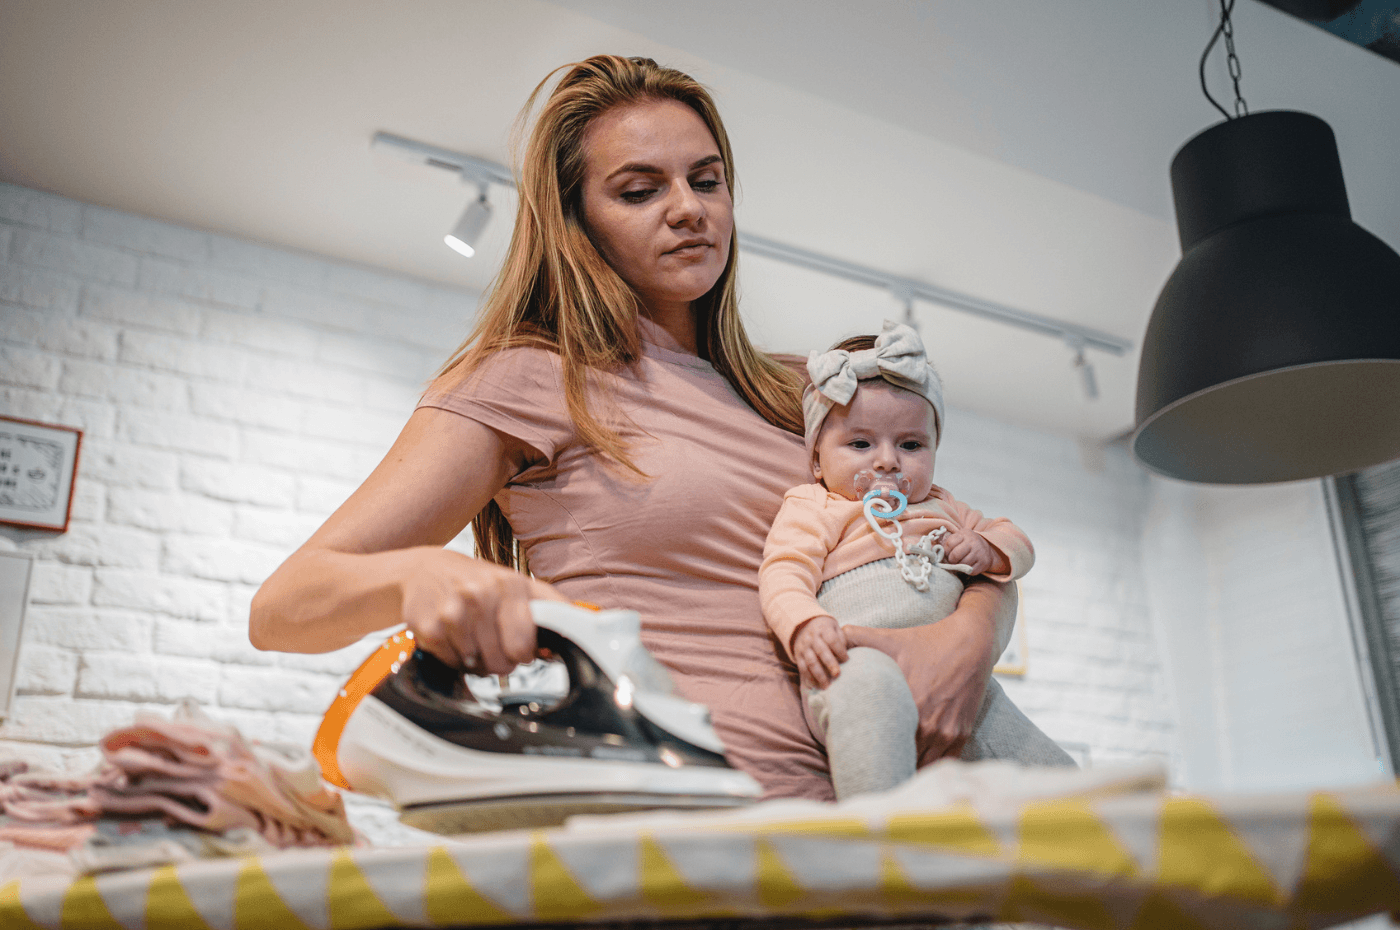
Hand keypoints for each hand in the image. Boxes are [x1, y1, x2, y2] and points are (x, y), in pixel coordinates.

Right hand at [398, 547, 566, 674]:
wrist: (425, 570)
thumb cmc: (479, 582)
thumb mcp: (518, 585)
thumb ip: (551, 607)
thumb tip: (585, 627)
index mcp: (510, 586)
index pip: (524, 644)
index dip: (525, 654)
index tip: (521, 648)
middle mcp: (481, 596)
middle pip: (502, 662)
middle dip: (499, 660)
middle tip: (491, 641)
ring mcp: (452, 611)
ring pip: (476, 665)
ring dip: (474, 659)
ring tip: (470, 635)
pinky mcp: (428, 626)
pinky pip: (451, 663)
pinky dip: (452, 657)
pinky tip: (451, 636)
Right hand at [791, 615, 848, 688]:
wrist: (804, 625)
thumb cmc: (826, 629)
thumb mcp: (835, 628)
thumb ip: (841, 639)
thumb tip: (846, 657)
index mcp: (823, 629)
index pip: (832, 640)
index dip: (840, 650)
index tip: (847, 660)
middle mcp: (812, 638)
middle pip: (821, 651)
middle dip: (830, 664)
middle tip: (837, 675)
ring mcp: (804, 647)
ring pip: (811, 662)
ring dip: (819, 675)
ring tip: (827, 686)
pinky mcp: (798, 656)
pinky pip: (802, 668)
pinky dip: (809, 678)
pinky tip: (816, 686)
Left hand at [841, 580, 1004, 762]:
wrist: (971, 641)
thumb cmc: (929, 641)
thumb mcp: (892, 638)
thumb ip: (858, 637)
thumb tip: (834, 637)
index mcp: (907, 706)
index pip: (881, 743)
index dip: (867, 752)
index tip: (856, 758)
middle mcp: (927, 724)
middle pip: (900, 759)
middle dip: (885, 765)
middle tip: (869, 772)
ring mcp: (946, 731)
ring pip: (922, 765)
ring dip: (906, 769)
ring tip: (888, 773)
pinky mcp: (961, 733)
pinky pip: (942, 761)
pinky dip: (928, 766)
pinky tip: (913, 767)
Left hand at [941, 530, 1007, 576]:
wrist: (987, 549)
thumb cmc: (968, 544)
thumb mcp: (959, 537)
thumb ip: (948, 542)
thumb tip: (933, 550)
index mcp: (965, 534)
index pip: (949, 543)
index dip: (945, 551)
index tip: (947, 553)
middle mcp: (973, 542)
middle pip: (955, 555)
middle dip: (951, 560)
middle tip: (952, 560)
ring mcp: (979, 553)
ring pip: (962, 564)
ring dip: (958, 565)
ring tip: (959, 562)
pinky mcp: (983, 563)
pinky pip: (970, 570)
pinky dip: (966, 570)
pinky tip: (967, 565)